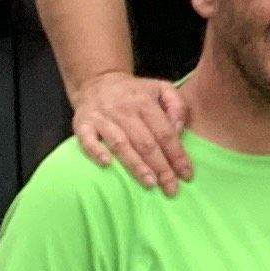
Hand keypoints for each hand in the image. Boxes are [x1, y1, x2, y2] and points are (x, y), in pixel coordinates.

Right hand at [68, 71, 192, 192]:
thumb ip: (177, 105)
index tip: (186, 175)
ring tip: (150, 183)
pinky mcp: (82, 124)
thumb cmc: (135, 93)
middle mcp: (124, 110)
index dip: (177, 155)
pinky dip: (96, 151)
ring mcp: (102, 118)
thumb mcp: (162, 88)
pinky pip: (87, 139)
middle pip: (146, 143)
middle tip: (171, 188)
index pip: (165, 133)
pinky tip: (106, 164)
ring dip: (135, 165)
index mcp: (145, 103)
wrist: (97, 81)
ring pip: (121, 144)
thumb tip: (179, 130)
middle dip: (161, 167)